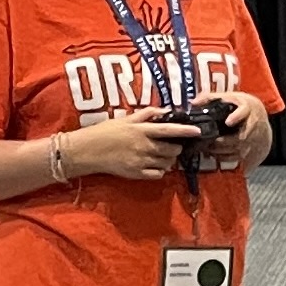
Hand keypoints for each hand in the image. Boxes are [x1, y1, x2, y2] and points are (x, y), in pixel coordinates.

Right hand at [60, 112, 194, 180]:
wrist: (87, 151)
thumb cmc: (105, 132)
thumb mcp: (125, 119)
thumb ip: (146, 115)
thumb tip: (165, 111)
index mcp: (141, 131)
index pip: (169, 130)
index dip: (185, 131)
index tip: (197, 131)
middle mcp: (144, 146)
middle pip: (172, 149)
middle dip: (176, 148)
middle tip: (171, 145)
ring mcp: (141, 161)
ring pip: (167, 163)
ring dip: (169, 159)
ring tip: (161, 154)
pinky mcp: (137, 173)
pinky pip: (158, 174)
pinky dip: (160, 170)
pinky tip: (154, 165)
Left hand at [213, 91, 274, 168]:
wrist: (260, 118)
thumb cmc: (242, 106)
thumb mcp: (230, 97)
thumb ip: (211, 98)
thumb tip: (194, 103)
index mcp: (247, 108)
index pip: (244, 112)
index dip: (236, 117)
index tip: (228, 121)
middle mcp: (251, 125)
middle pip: (239, 137)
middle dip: (222, 141)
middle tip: (207, 140)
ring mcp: (251, 139)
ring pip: (236, 148)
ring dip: (220, 150)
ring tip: (206, 147)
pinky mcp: (247, 149)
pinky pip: (235, 157)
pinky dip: (222, 157)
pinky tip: (212, 153)